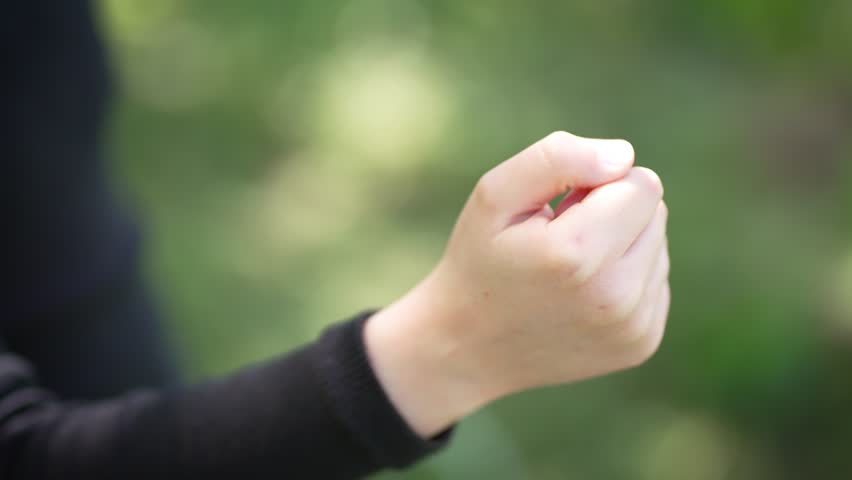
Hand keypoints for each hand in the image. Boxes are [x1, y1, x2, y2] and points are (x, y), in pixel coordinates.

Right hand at [365, 131, 669, 436]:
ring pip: (657, 245)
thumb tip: (624, 156)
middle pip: (655, 212)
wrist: (471, 348)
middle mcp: (615, 297)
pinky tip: (582, 295)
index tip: (561, 208)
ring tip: (568, 269)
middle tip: (560, 239)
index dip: (599, 183)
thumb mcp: (495, 195)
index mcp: (577, 254)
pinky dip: (625, 278)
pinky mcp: (642, 343)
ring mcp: (633, 327)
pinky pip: (655, 281)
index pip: (642, 184)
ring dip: (620, 244)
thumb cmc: (480, 259)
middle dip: (613, 211)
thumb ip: (557, 158)